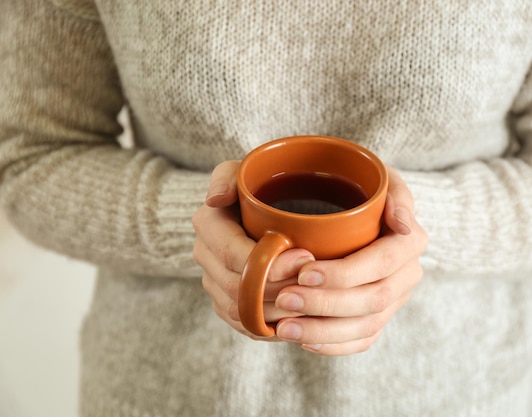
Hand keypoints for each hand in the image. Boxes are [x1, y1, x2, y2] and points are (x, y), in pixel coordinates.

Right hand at [192, 160, 314, 339]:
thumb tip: (214, 199)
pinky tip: (300, 319)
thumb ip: (228, 177)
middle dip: (280, 289)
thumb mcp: (241, 171)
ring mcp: (214, 283)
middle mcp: (206, 257)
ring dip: (279, 312)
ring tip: (314, 302)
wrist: (254, 208)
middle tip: (315, 282)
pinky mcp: (227, 302)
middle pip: (238, 289)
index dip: (270, 264)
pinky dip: (272, 326)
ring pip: (242, 312)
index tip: (307, 256)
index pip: (234, 255)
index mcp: (208, 225)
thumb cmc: (256, 185)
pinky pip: (246, 325)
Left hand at [273, 167, 427, 354]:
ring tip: (284, 327)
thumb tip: (403, 223)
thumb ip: (394, 193)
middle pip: (373, 299)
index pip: (381, 263)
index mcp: (409, 241)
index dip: (344, 273)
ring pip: (366, 326)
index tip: (304, 272)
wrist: (362, 210)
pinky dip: (333, 345)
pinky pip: (363, 340)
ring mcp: (395, 299)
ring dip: (323, 330)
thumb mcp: (379, 178)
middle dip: (325, 304)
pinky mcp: (379, 317)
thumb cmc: (363, 189)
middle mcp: (407, 273)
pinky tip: (303, 339)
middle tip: (283, 299)